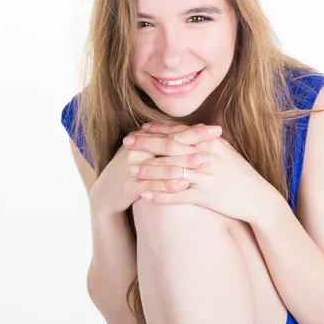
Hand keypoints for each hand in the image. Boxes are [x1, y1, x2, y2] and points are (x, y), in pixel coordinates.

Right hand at [89, 124, 220, 215]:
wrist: (105, 194)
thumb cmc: (134, 171)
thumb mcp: (149, 154)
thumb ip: (169, 142)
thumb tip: (197, 129)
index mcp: (144, 140)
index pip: (174, 132)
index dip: (196, 131)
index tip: (218, 129)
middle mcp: (138, 150)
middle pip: (170, 144)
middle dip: (195, 141)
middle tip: (217, 139)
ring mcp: (132, 168)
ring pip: (162, 164)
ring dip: (185, 162)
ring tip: (207, 160)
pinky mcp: (129, 187)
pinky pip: (151, 185)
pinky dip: (168, 185)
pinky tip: (184, 185)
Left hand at [124, 122, 272, 222]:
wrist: (258, 198)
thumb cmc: (240, 174)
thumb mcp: (225, 151)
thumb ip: (205, 140)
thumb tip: (187, 129)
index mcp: (211, 143)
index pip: (179, 133)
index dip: (157, 131)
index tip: (139, 129)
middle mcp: (207, 157)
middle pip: (171, 148)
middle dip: (147, 145)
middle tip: (126, 144)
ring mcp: (206, 178)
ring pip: (171, 172)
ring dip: (149, 171)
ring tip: (130, 170)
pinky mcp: (207, 197)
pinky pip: (179, 196)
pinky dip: (161, 196)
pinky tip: (145, 196)